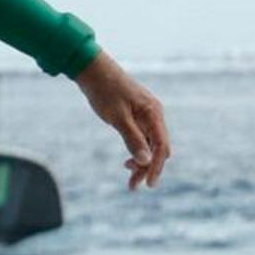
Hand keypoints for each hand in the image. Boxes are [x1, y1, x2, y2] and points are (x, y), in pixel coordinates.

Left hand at [78, 52, 169, 188]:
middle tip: (133, 185)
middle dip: (148, 167)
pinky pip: (142, 138)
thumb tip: (146, 161)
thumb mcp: (117, 117)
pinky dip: (136, 151)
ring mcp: (146, 115)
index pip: (161, 146)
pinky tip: (127, 161)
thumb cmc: (105, 91)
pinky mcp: (136, 115)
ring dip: (142, 161)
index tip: (149, 184)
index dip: (156, 167)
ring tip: (128, 176)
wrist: (92, 70)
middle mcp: (154, 114)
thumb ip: (133, 138)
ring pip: (150, 144)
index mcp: (153, 113)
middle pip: (158, 148)